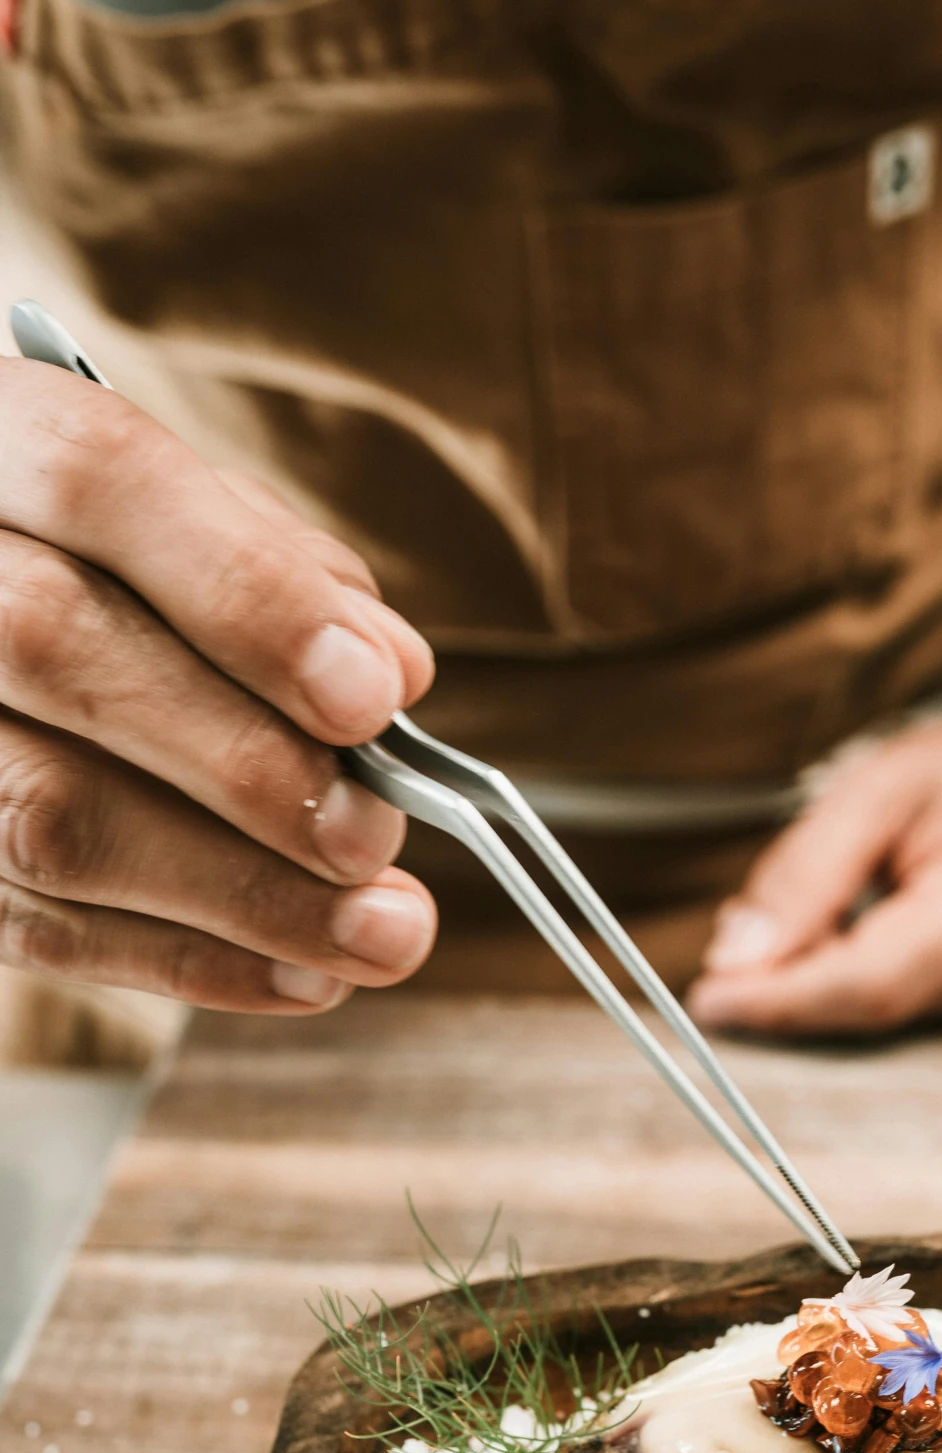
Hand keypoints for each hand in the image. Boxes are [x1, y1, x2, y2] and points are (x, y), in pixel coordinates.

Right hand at [0, 360, 437, 1014]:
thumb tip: (391, 672)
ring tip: (382, 934)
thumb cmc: (122, 566)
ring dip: (237, 894)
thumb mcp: (197, 519)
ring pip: (40, 815)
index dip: (245, 595)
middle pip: (53, 647)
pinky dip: (191, 961)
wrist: (3, 621)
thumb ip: (287, 573)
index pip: (99, 479)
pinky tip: (306, 973)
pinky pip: (38, 925)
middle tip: (377, 836)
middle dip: (244, 763)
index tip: (372, 696)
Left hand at [687, 691, 941, 1035]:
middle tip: (734, 974)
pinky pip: (933, 1036)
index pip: (877, 979)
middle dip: (798, 1002)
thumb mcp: (874, 787)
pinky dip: (882, 1008)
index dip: (784, 1000)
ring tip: (833, 935)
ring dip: (838, 1003)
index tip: (708, 1002)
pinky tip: (878, 958)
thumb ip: (803, 875)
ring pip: (903, 1035)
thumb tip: (736, 964)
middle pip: (885, 1016)